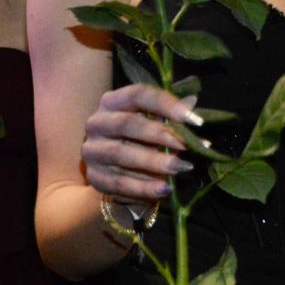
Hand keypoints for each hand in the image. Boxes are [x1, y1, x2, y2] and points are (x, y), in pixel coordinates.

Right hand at [81, 84, 199, 202]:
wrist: (111, 170)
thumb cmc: (137, 140)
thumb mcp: (152, 123)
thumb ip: (170, 116)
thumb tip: (192, 104)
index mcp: (112, 102)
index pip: (137, 95)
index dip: (165, 104)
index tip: (191, 118)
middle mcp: (97, 123)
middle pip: (125, 123)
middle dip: (156, 133)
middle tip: (184, 145)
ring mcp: (92, 151)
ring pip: (120, 154)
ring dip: (152, 161)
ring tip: (179, 167)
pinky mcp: (94, 177)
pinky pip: (119, 183)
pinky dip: (143, 187)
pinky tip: (164, 189)